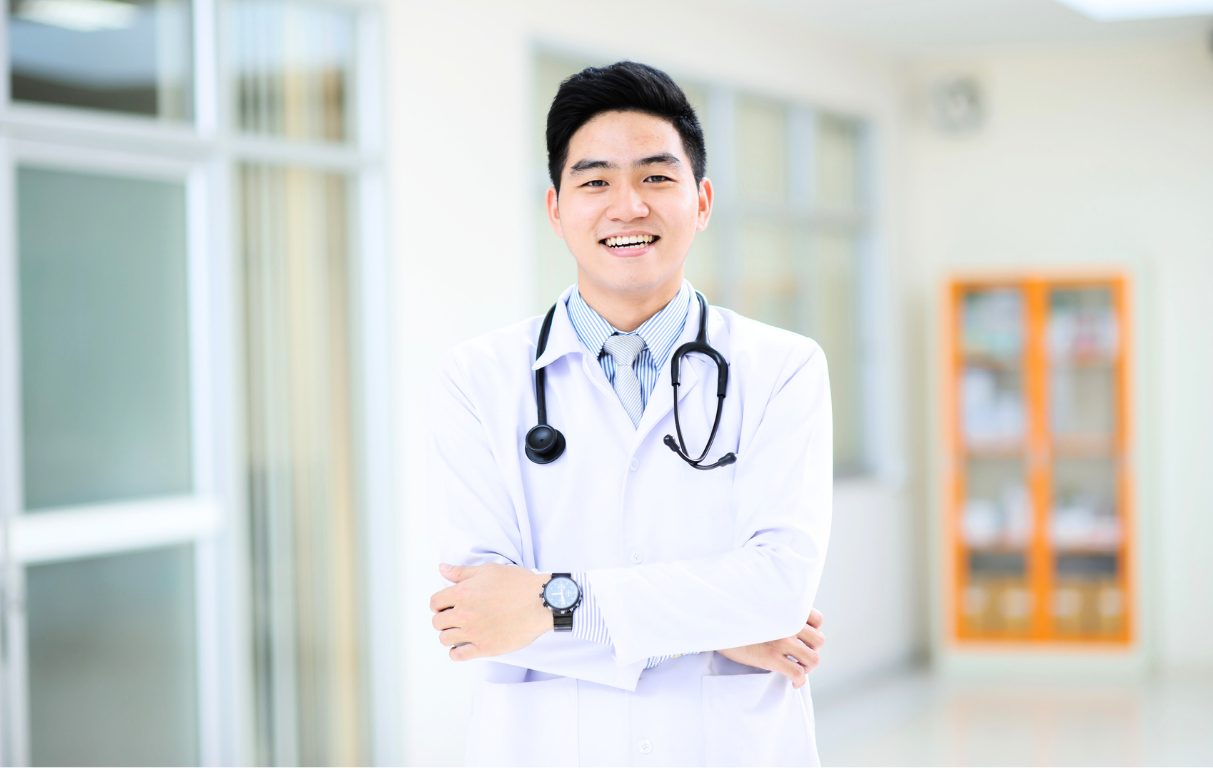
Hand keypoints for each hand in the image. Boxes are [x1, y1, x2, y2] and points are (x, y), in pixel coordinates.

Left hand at [429, 563, 552, 660]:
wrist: (540, 602)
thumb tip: (442, 568)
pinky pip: (458, 656)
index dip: (439, 604)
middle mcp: (463, 614)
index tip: (446, 606)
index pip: (435, 602)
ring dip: (449, 636)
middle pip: (437, 622)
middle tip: (455, 619)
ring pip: (445, 639)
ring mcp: (473, 633)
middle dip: (444, 619)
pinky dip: (456, 653)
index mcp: (462, 593)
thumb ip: (462, 572)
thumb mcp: (488, 570)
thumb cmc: (518, 584)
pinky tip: (462, 647)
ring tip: (460, 632)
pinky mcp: (484, 648)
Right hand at [715, 608, 824, 688]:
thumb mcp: (760, 605)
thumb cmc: (735, 614)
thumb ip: (778, 611)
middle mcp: (788, 623)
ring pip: (813, 659)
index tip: (805, 639)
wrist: (715, 621)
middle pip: (819, 641)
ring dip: (808, 667)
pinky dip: (799, 681)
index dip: (814, 631)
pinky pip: (798, 674)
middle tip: (801, 656)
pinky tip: (793, 683)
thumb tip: (786, 623)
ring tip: (799, 669)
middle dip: (813, 650)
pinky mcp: (772, 658)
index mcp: (787, 608)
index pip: (818, 620)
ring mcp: (782, 640)